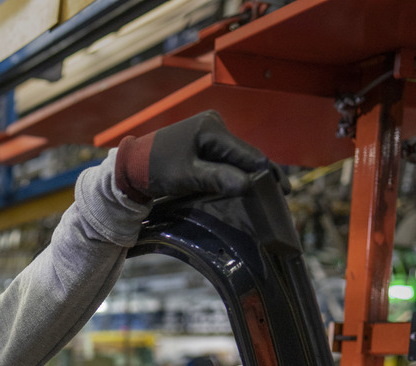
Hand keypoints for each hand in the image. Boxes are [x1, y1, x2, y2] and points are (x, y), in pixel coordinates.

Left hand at [115, 111, 270, 202]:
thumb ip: (217, 178)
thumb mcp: (187, 176)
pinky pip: (226, 156)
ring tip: (271, 189)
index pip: (245, 152)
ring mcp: (209, 131)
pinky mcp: (204, 140)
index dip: (265, 171)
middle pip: (243, 152)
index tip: (282, 188)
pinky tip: (249, 181)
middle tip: (284, 191)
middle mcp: (213, 124)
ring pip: (236, 155)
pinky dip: (236, 169)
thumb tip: (247, 184)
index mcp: (211, 128)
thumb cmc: (156, 169)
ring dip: (249, 172)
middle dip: (261, 172)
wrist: (132, 166)